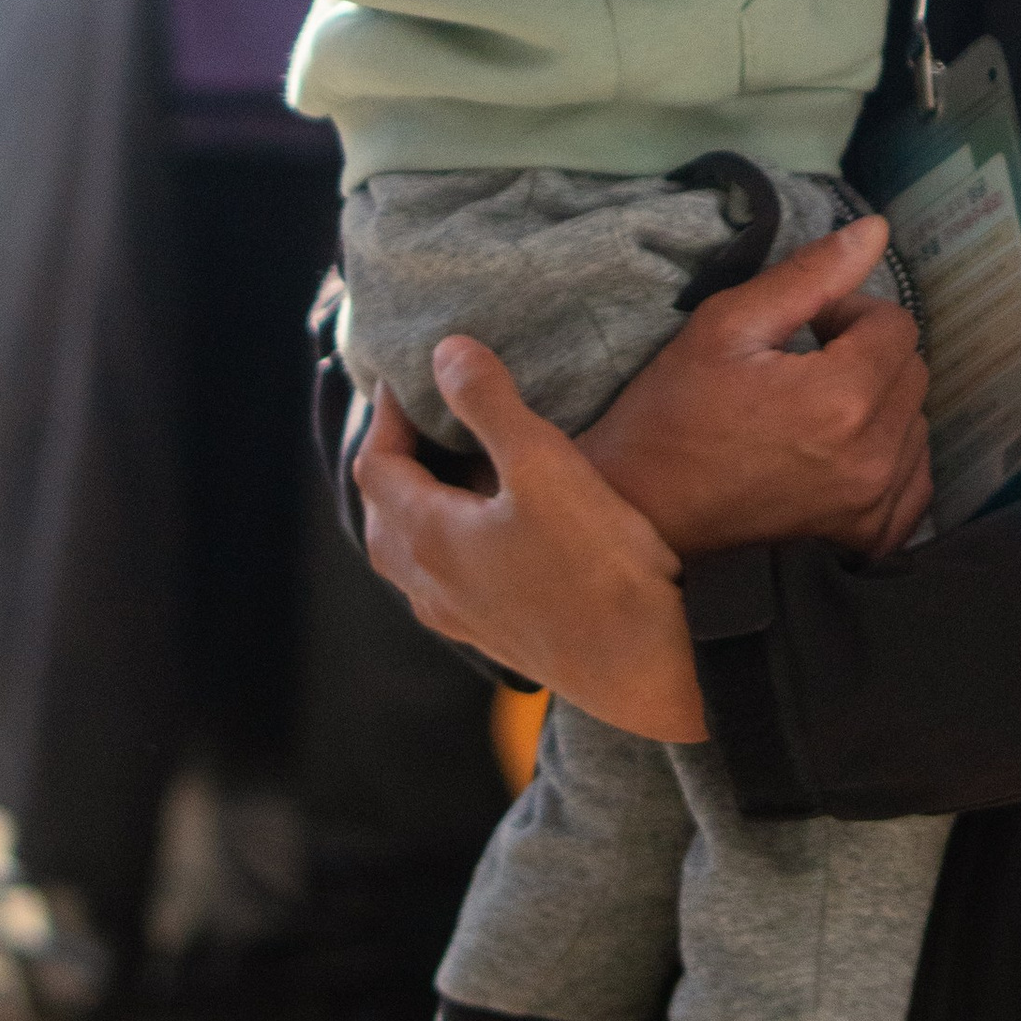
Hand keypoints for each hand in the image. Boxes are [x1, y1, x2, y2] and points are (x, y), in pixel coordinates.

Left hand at [353, 343, 707, 739]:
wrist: (645, 670)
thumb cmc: (595, 565)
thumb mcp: (544, 465)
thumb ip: (488, 402)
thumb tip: (443, 351)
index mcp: (428, 538)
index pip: (375, 466)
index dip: (386, 416)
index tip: (409, 377)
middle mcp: (430, 584)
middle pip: (381, 514)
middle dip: (392, 460)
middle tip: (421, 416)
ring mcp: (460, 619)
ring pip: (408, 555)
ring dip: (413, 506)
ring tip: (449, 469)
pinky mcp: (495, 637)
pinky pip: (441, 582)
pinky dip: (442, 543)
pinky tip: (486, 535)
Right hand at [580, 218, 931, 561]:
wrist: (640, 507)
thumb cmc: (673, 411)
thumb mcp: (728, 324)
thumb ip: (811, 275)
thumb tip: (878, 230)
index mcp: (843, 397)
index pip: (896, 325)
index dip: (849, 312)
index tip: (803, 326)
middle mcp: (873, 454)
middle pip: (912, 371)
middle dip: (867, 353)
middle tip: (804, 363)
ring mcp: (871, 502)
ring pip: (916, 421)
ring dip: (881, 404)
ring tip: (817, 408)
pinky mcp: (863, 533)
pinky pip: (915, 485)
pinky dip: (894, 461)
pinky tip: (848, 452)